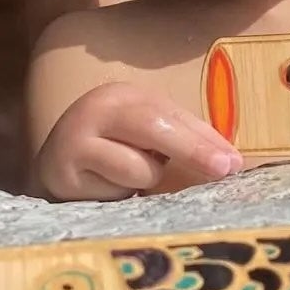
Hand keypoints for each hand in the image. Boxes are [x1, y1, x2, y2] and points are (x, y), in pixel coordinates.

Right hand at [33, 82, 240, 199]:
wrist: (55, 171)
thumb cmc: (112, 156)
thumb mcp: (147, 140)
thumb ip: (184, 142)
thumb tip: (230, 161)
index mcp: (125, 96)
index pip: (173, 114)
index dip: (206, 139)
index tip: (234, 162)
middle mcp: (98, 107)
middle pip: (154, 126)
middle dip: (194, 150)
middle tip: (224, 169)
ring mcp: (76, 136)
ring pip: (138, 167)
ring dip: (147, 180)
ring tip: (128, 177)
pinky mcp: (64, 170)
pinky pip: (114, 188)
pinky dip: (121, 193)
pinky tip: (105, 187)